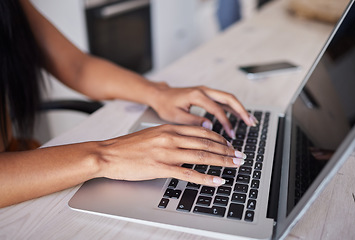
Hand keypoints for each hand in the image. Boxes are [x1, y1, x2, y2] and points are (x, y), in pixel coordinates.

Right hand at [96, 124, 245, 185]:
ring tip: (235, 165)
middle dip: (227, 150)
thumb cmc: (129, 146)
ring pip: (201, 156)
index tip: (229, 145)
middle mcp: (171, 137)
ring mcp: (167, 152)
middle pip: (206, 143)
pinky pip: (188, 173)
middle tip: (240, 156)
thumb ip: (172, 136)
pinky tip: (217, 180)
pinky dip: (206, 177)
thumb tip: (189, 142)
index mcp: (170, 128)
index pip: (202, 131)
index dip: (220, 139)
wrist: (109, 154)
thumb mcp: (153, 133)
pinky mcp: (161, 167)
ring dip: (222, 161)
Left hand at [149, 85, 257, 138]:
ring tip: (250, 120)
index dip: (225, 121)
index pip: (216, 108)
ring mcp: (206, 91)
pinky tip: (239, 116)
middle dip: (241, 110)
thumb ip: (193, 121)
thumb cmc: (165, 105)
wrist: (159, 95)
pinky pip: (222, 100)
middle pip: (228, 98)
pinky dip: (232, 108)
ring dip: (240, 108)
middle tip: (250, 122)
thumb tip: (209, 127)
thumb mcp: (176, 116)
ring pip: (228, 98)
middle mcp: (203, 90)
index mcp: (196, 95)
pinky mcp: (206, 94)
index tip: (230, 133)